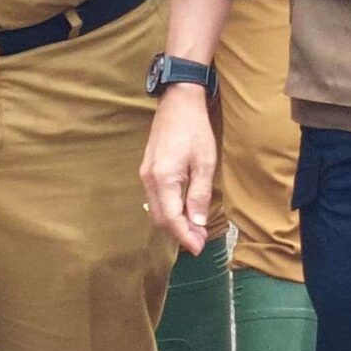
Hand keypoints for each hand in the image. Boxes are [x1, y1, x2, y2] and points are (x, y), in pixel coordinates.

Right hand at [141, 88, 217, 252]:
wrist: (178, 102)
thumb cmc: (195, 129)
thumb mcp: (205, 162)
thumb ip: (199, 194)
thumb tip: (197, 222)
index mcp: (163, 178)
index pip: (171, 218)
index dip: (184, 236)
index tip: (198, 248)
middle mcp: (149, 179)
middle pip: (160, 218)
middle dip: (179, 234)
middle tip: (199, 242)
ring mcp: (145, 174)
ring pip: (156, 210)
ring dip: (174, 223)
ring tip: (194, 230)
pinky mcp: (148, 170)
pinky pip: (156, 199)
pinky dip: (168, 211)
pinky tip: (183, 212)